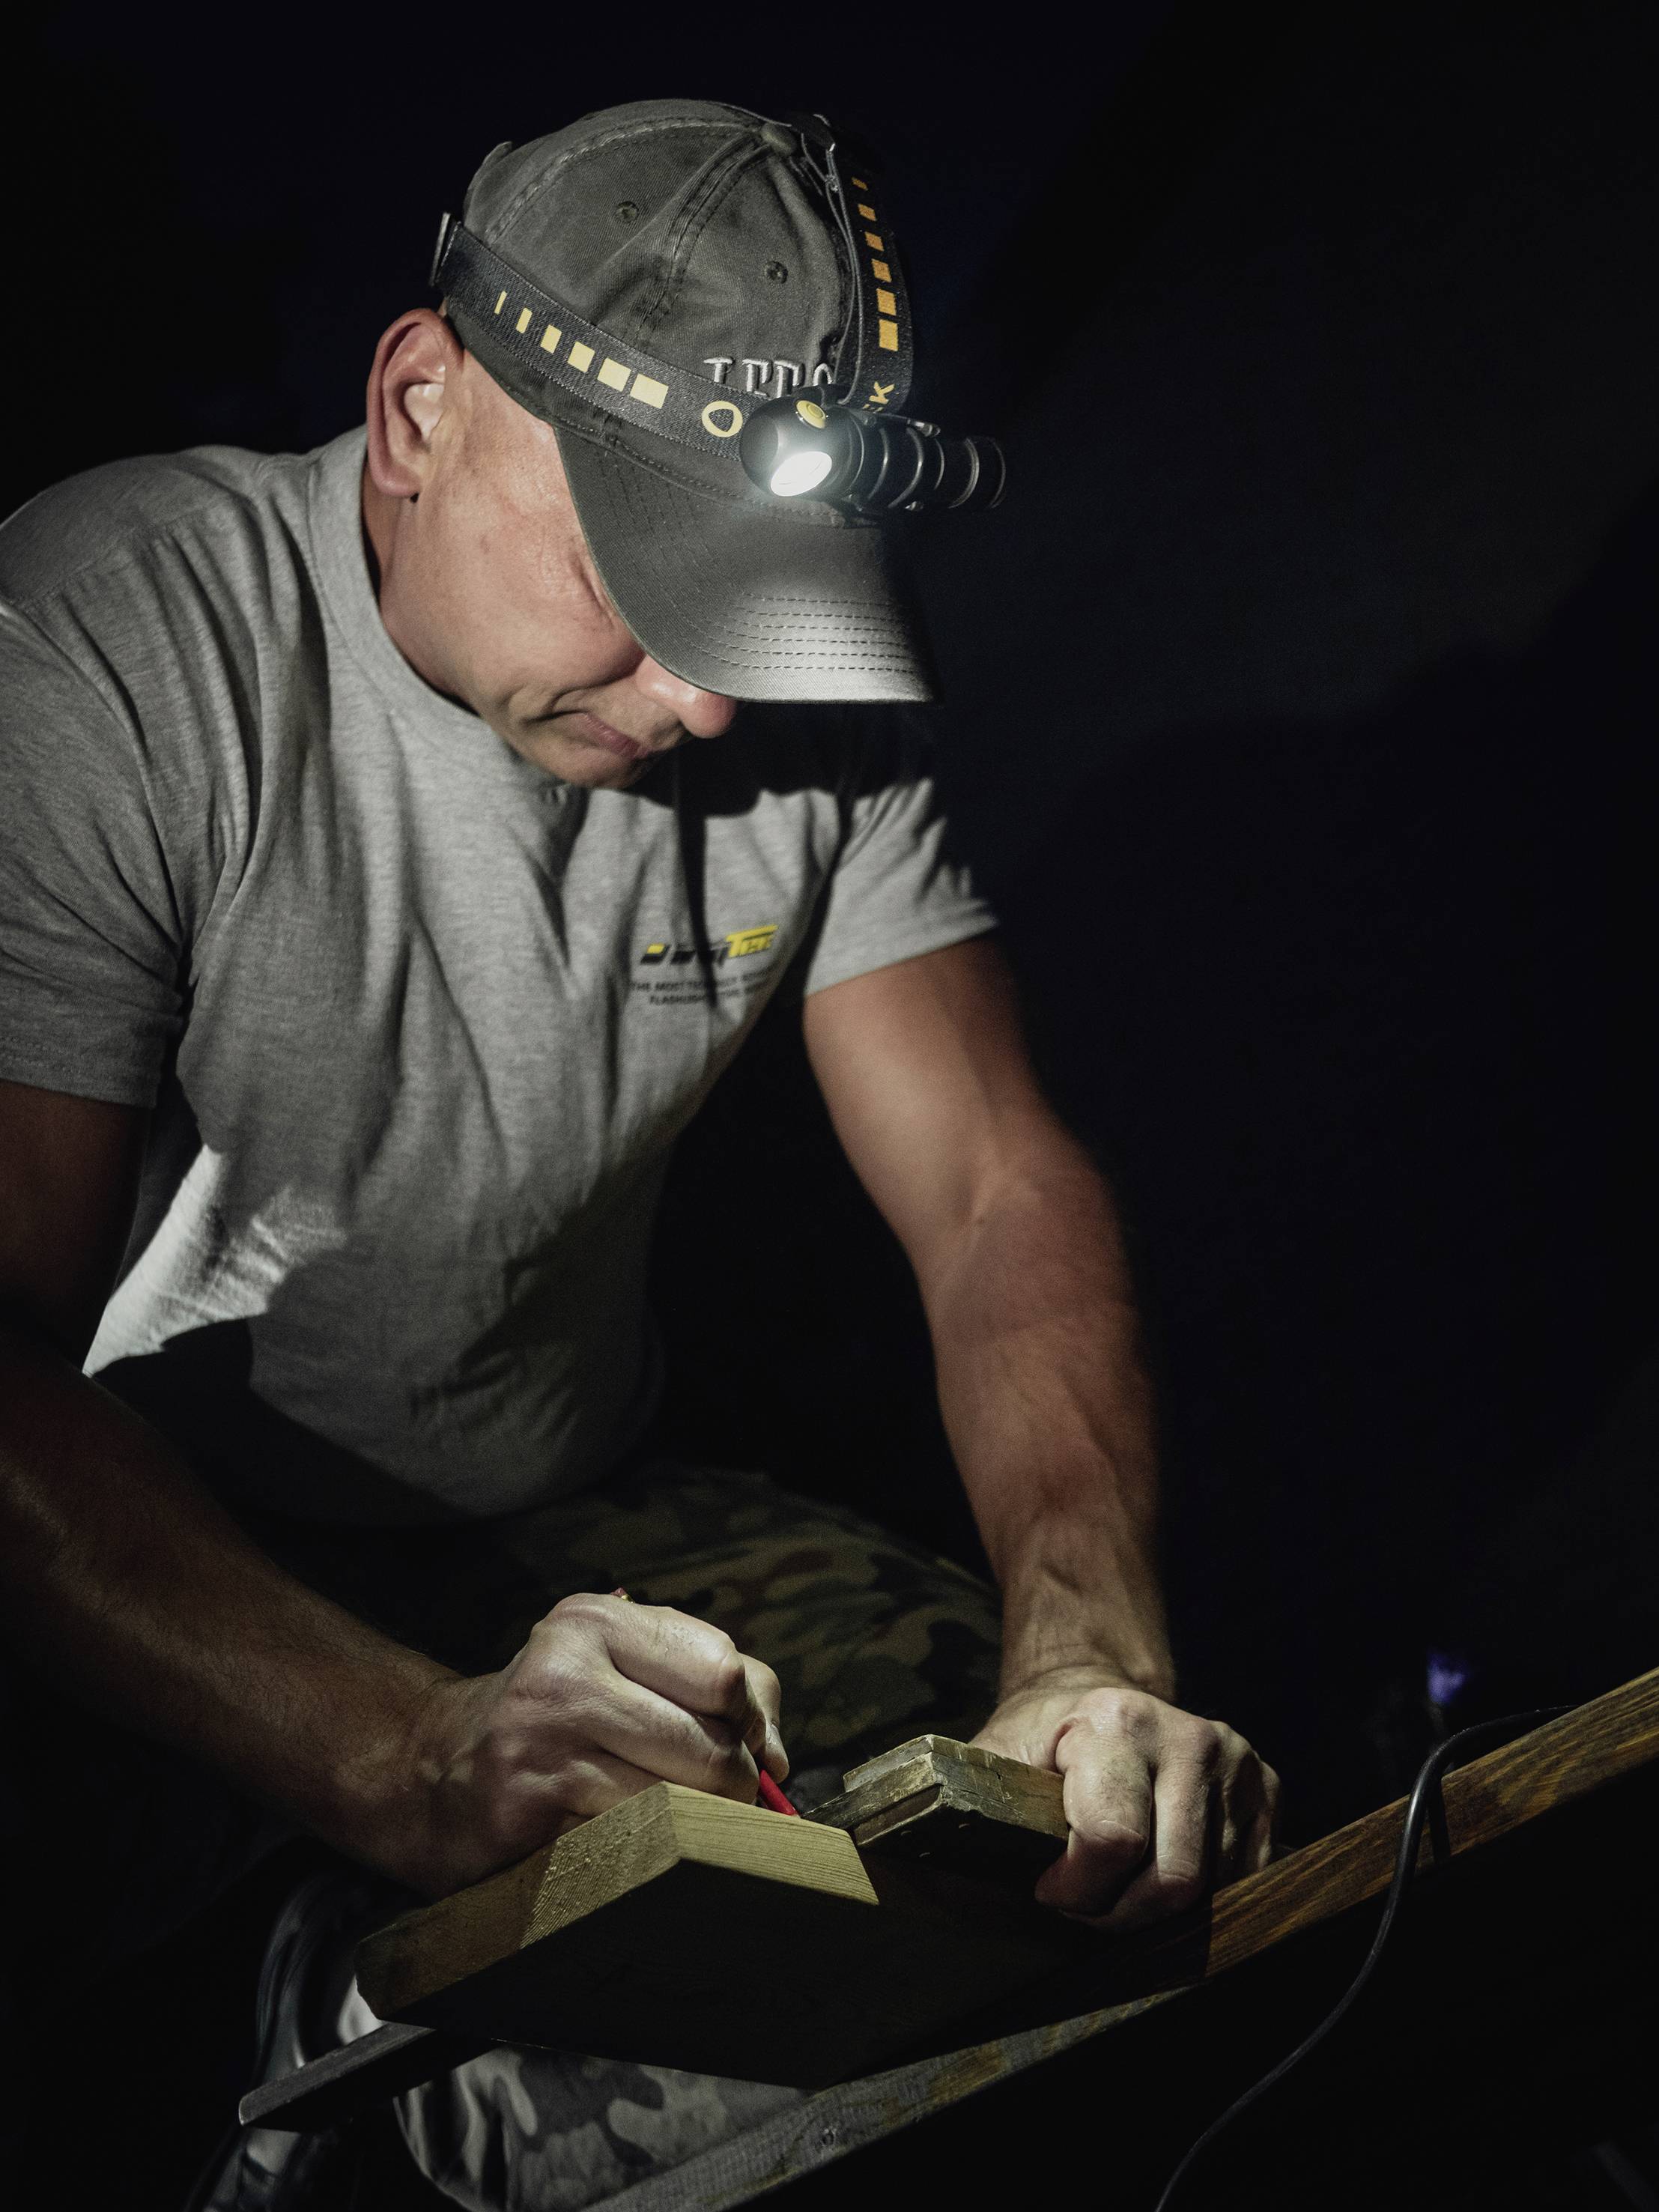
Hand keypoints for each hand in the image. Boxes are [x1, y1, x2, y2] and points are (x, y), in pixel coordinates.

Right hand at [398, 1593, 786, 1895]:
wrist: (430, 1770)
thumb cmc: (555, 1714)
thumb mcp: (621, 1664)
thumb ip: (715, 1687)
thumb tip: (780, 1760)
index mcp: (596, 1622)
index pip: (726, 1673)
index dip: (751, 1722)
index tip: (741, 1746)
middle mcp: (565, 1673)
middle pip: (714, 1747)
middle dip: (731, 1786)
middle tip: (708, 1797)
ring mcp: (540, 1746)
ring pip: (680, 1805)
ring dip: (692, 1827)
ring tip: (663, 1817)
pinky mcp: (524, 1816)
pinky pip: (631, 1845)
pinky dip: (643, 1852)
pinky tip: (615, 1840)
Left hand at [973, 1669, 1277, 1930]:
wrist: (1103, 1696)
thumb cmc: (1041, 1741)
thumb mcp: (994, 1759)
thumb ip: (967, 1806)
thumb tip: (894, 1861)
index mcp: (1115, 1722)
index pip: (1113, 1840)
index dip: (1076, 1890)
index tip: (1049, 1891)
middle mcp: (1189, 1736)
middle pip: (1173, 1881)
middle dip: (1120, 1916)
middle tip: (1083, 1905)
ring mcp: (1236, 1762)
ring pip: (1214, 1890)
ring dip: (1159, 1911)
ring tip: (1117, 1885)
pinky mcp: (1268, 1787)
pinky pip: (1245, 1879)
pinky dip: (1203, 1899)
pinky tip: (1159, 1871)